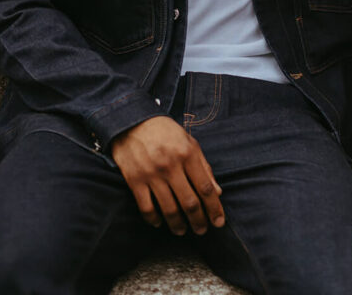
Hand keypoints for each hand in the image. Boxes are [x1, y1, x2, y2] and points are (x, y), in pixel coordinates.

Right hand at [111, 116, 224, 235]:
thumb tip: (217, 192)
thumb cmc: (165, 132)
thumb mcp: (189, 142)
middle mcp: (171, 165)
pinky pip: (146, 207)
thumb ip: (204, 167)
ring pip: (169, 209)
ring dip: (178, 225)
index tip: (219, 222)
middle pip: (189, 202)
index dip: (214, 208)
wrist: (132, 121)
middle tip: (202, 230)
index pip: (205, 188)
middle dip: (199, 221)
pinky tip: (160, 223)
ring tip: (182, 231)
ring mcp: (152, 174)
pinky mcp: (135, 180)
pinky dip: (154, 219)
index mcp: (187, 154)